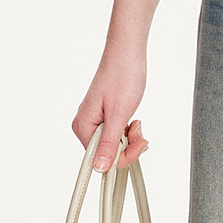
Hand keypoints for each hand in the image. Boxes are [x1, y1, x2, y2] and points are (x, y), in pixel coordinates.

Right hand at [72, 51, 147, 170]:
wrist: (127, 55)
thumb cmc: (122, 77)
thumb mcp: (118, 115)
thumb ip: (108, 144)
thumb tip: (100, 167)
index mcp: (83, 126)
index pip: (100, 159)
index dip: (122, 157)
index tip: (137, 145)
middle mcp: (84, 125)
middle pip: (107, 154)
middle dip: (128, 147)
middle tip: (140, 132)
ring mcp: (94, 121)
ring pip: (114, 145)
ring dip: (130, 139)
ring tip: (137, 123)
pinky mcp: (104, 117)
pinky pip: (115, 135)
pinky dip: (128, 132)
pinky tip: (133, 121)